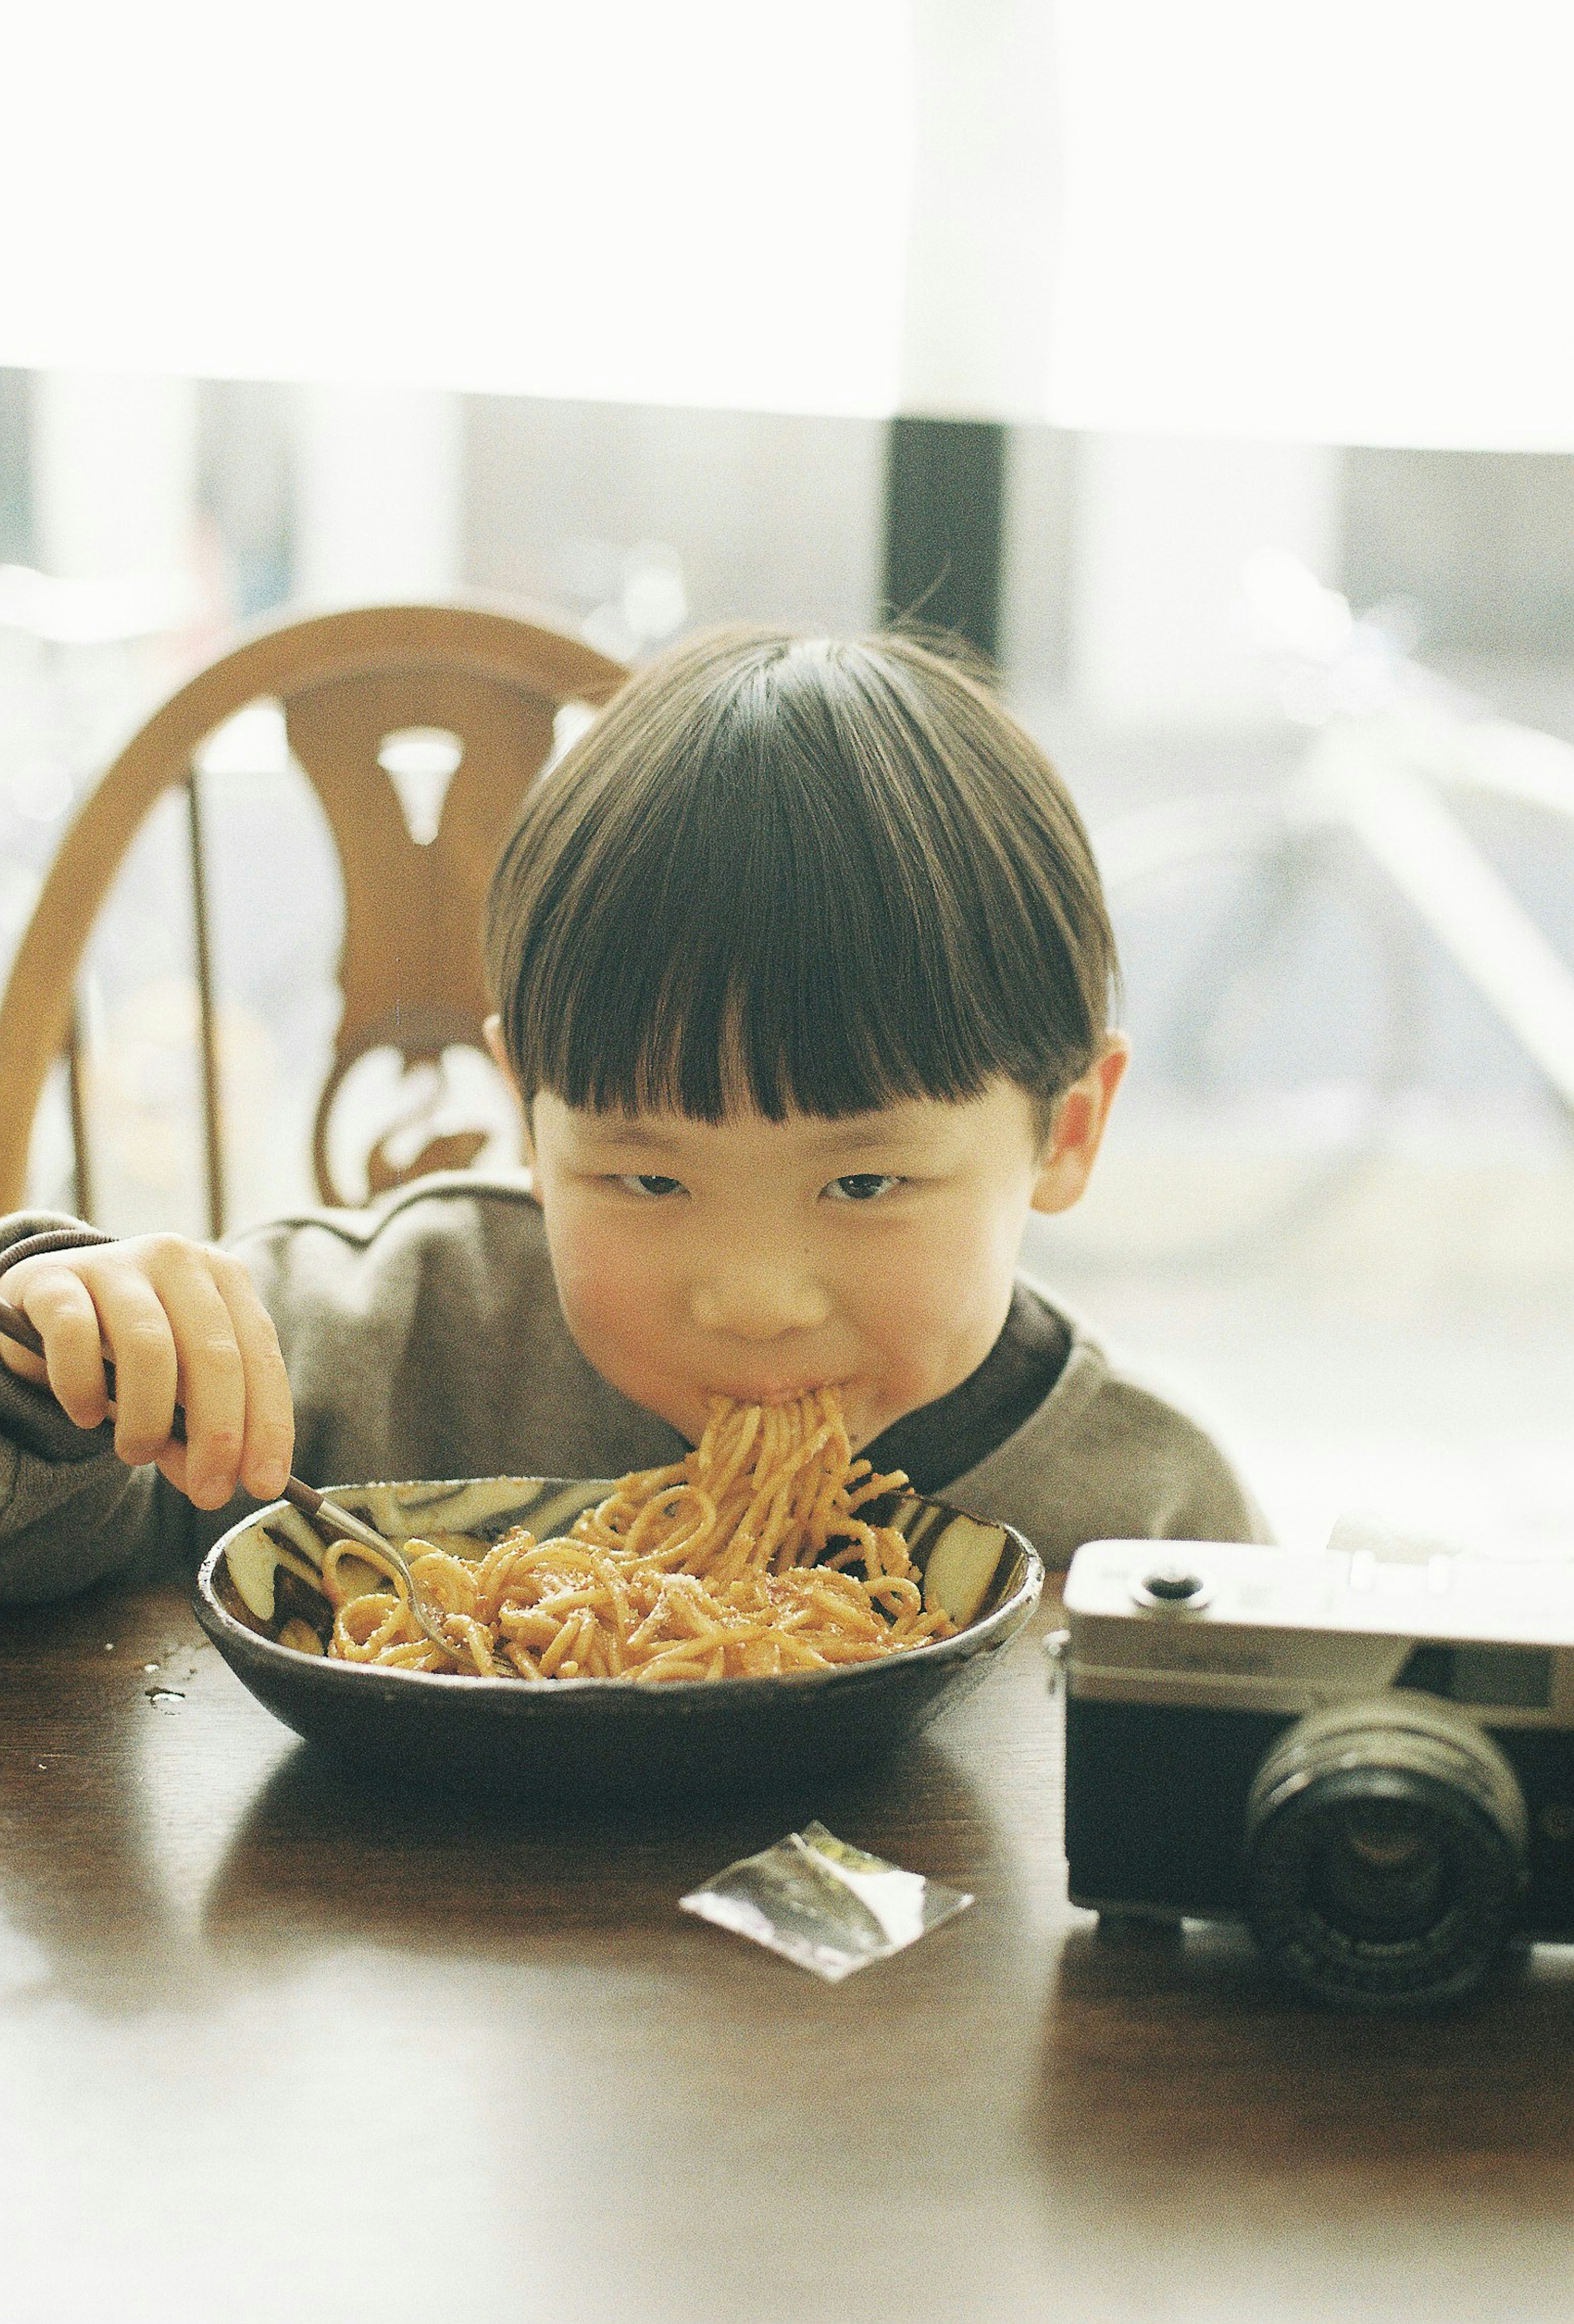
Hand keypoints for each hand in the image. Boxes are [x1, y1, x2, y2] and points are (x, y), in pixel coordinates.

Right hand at [0, 1234, 293, 1509]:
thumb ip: (198, 1428)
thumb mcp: (175, 1386)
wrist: (49, 1305)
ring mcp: (116, 1262)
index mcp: (225, 1279)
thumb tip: (214, 1481)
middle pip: (215, 1355)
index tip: (264, 1485)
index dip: (268, 1426)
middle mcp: (178, 1260)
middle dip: (217, 1435)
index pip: (261, 1357)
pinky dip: (83, 1386)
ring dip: (147, 1418)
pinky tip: (85, 1416)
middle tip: (207, 1493)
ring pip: (148, 1347)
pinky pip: (75, 1336)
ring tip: (135, 1454)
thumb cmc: (127, 1352)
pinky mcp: (55, 1278)